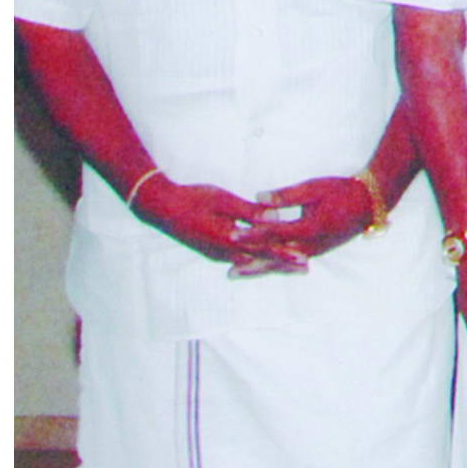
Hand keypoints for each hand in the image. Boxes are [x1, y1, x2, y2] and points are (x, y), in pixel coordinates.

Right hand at [126, 173, 306, 273]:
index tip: (303, 259)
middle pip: (259, 260)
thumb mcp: (223, 200)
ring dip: (270, 264)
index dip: (284, 254)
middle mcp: (224, 252)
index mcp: (228, 239)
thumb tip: (276, 216)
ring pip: (250, 261)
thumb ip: (249, 211)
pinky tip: (265, 261)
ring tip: (291, 267)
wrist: (160, 208)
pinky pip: (239, 258)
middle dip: (282, 264)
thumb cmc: (192, 199)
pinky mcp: (213, 252)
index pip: (262, 249)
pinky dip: (255, 260)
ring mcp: (217, 254)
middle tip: (306, 268)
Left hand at [234, 172, 376, 266]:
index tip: (232, 235)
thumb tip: (258, 197)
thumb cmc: (341, 191)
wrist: (370, 202)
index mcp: (310, 228)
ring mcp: (317, 250)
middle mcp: (313, 245)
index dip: (252, 234)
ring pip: (284, 263)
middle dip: (253, 264)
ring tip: (240, 273)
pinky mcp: (319, 250)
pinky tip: (264, 267)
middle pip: (277, 257)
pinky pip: (293, 260)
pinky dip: (277, 265)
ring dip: (262, 268)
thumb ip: (285, 196)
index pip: (275, 233)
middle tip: (230, 273)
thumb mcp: (313, 188)